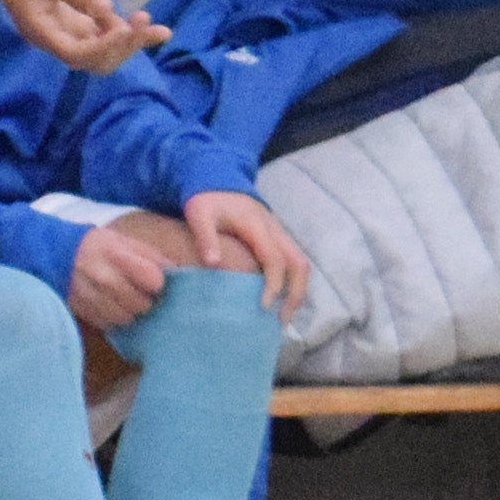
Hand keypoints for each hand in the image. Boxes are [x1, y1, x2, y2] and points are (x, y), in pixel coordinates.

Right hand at [0, 0, 160, 73]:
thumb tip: (108, 8)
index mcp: (40, 31)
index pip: (75, 54)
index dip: (103, 47)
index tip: (126, 27)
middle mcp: (53, 37)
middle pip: (92, 60)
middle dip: (121, 47)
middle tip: (145, 22)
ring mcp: (65, 30)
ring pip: (102, 51)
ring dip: (129, 43)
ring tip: (157, 29)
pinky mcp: (74, 19)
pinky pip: (103, 35)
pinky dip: (126, 33)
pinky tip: (151, 26)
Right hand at [67, 222, 174, 329]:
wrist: (52, 252)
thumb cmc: (97, 245)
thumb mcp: (124, 241)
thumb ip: (152, 257)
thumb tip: (177, 275)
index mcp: (118, 255)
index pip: (155, 281)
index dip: (157, 283)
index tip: (154, 281)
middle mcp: (104, 278)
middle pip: (142, 305)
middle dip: (145, 300)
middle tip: (139, 292)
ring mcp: (91, 297)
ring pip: (126, 318)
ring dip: (129, 312)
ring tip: (124, 300)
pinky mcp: (81, 311)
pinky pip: (109, 324)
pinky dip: (113, 317)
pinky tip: (109, 305)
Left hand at [186, 189, 309, 319]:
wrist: (215, 178)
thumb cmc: (205, 199)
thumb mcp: (198, 213)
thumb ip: (205, 237)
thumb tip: (213, 264)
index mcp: (258, 226)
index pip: (275, 260)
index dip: (273, 285)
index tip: (263, 307)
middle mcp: (275, 230)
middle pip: (299, 265)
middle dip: (294, 294)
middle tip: (280, 321)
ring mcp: (279, 233)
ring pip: (300, 264)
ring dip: (296, 290)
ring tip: (282, 316)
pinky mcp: (276, 238)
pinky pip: (293, 261)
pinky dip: (291, 282)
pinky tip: (279, 300)